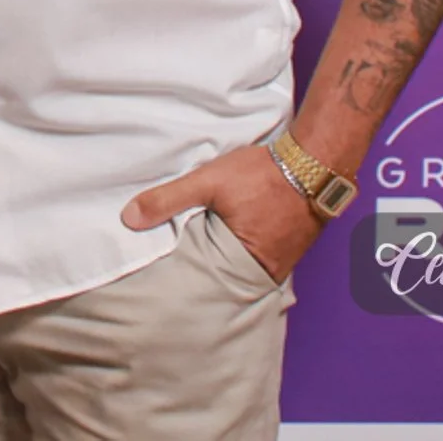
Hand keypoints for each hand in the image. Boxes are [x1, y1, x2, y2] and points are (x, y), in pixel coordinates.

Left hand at [120, 143, 322, 283]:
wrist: (314, 161)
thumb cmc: (262, 173)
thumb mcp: (208, 182)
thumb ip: (168, 199)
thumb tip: (128, 219)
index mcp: (247, 263)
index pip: (207, 280)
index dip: (187, 275)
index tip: (166, 275)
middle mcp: (269, 270)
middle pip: (227, 275)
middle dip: (206, 268)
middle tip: (178, 265)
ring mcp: (283, 260)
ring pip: (243, 264)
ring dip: (226, 256)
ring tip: (200, 250)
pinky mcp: (290, 245)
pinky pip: (259, 253)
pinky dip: (243, 246)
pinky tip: (229, 235)